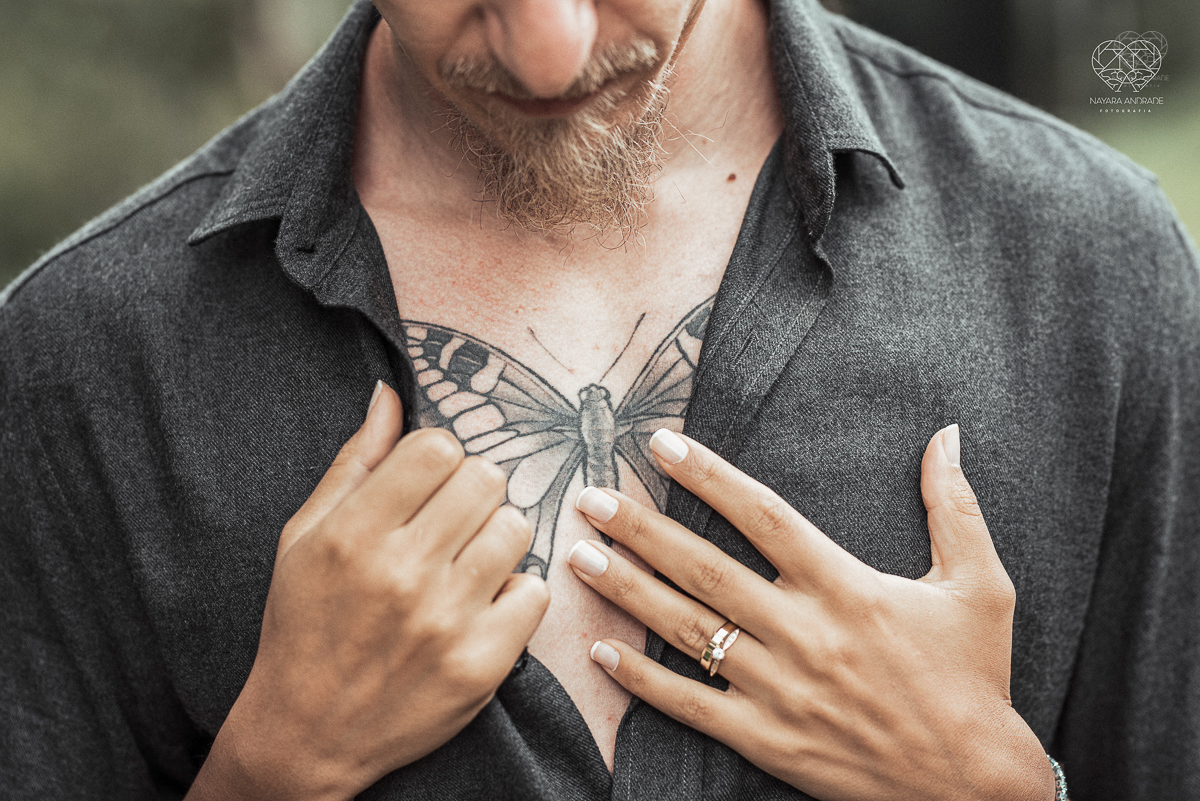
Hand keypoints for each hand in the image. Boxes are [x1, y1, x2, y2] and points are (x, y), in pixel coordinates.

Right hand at [188, 382, 549, 800]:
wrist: (307, 733)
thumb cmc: (304, 623)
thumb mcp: (305, 536)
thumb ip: (355, 462)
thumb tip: (391, 394)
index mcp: (354, 534)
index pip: (439, 447)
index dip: (439, 458)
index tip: (427, 483)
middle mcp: (402, 573)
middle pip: (486, 479)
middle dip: (472, 492)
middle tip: (450, 522)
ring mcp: (446, 621)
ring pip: (516, 528)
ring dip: (496, 538)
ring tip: (466, 562)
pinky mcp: (482, 664)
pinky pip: (535, 591)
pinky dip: (515, 594)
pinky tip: (482, 605)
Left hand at [568, 425, 1055, 800]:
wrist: (978, 785)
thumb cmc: (976, 679)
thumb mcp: (981, 586)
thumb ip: (955, 508)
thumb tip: (948, 435)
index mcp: (846, 587)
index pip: (762, 516)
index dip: (708, 476)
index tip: (662, 445)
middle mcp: (804, 633)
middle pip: (704, 569)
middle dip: (640, 529)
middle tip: (588, 498)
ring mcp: (781, 690)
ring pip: (688, 631)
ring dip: (628, 591)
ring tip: (579, 558)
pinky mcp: (769, 740)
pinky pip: (692, 705)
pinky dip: (643, 680)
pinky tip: (602, 652)